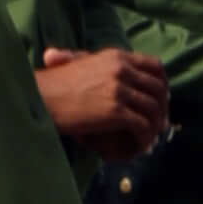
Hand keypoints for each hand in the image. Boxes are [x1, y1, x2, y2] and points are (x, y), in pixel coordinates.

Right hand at [39, 47, 169, 156]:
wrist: (40, 97)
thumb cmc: (55, 84)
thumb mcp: (81, 64)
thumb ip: (100, 67)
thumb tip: (120, 84)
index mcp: (116, 56)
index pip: (155, 66)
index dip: (162, 85)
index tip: (160, 101)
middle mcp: (122, 69)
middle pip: (159, 89)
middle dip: (162, 109)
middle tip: (157, 125)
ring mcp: (120, 89)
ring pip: (154, 110)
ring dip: (154, 127)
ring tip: (147, 139)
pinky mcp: (115, 110)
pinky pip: (143, 127)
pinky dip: (144, 139)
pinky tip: (138, 146)